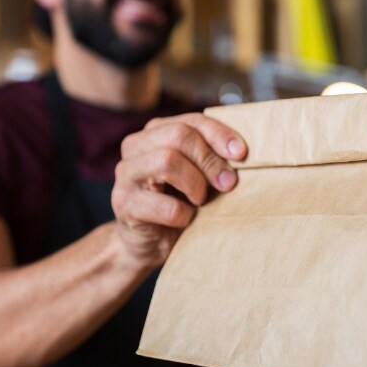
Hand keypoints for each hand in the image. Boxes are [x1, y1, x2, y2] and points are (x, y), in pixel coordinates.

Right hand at [112, 113, 245, 267]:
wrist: (148, 243)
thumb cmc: (177, 204)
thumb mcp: (197, 175)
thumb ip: (210, 158)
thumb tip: (240, 154)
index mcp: (155, 133)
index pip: (191, 122)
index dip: (219, 135)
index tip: (241, 154)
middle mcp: (135, 146)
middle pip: (178, 136)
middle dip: (209, 160)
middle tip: (226, 183)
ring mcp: (125, 174)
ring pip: (167, 161)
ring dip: (195, 184)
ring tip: (200, 201)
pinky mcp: (124, 204)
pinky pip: (166, 206)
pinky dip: (184, 215)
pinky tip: (185, 220)